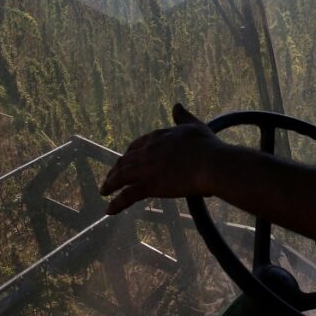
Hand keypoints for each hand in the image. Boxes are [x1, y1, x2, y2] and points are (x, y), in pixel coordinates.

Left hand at [100, 103, 220, 214]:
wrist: (211, 163)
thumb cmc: (207, 146)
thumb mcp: (195, 126)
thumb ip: (183, 117)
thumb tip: (176, 105)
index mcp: (157, 137)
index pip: (137, 145)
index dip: (129, 154)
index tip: (126, 160)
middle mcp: (147, 151)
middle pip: (125, 161)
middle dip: (116, 170)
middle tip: (111, 178)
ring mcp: (146, 168)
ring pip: (121, 176)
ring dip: (110, 184)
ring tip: (104, 192)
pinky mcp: (149, 185)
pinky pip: (127, 195)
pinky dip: (116, 203)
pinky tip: (109, 210)